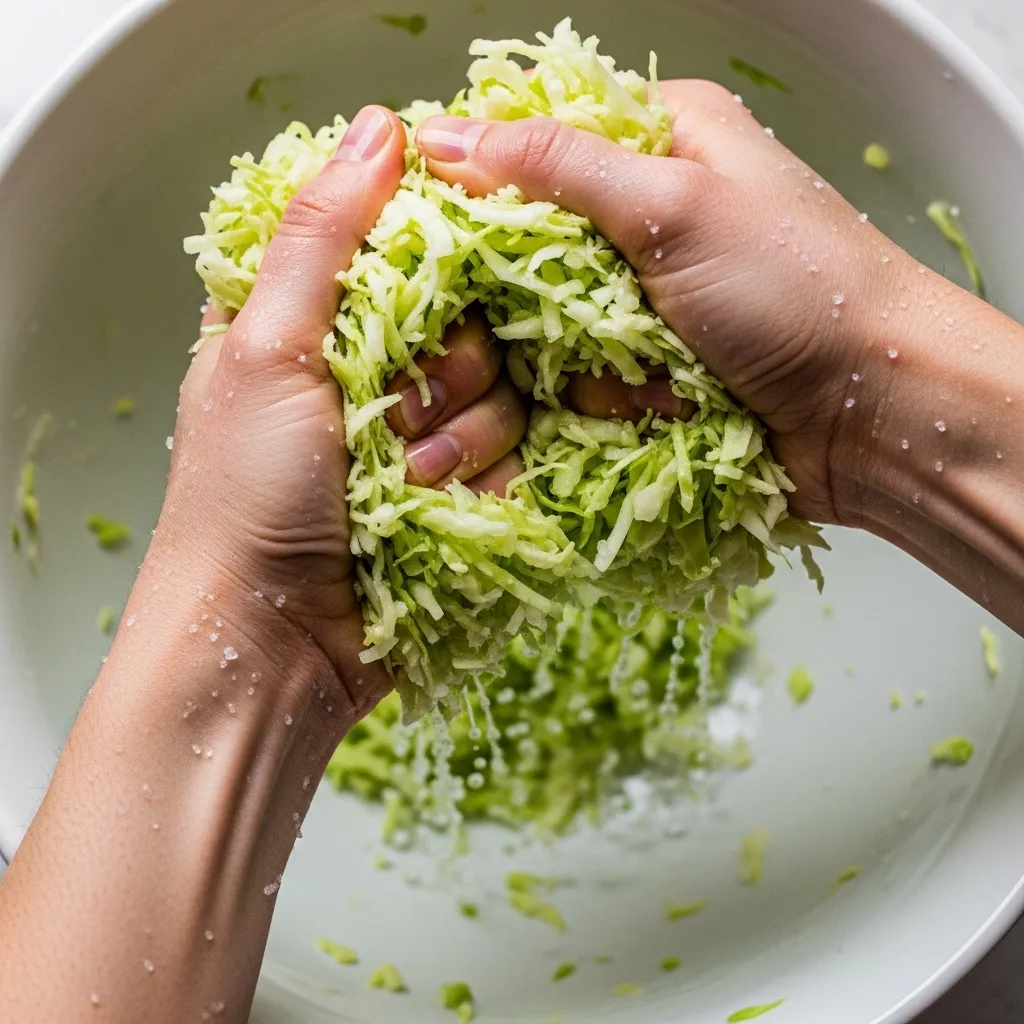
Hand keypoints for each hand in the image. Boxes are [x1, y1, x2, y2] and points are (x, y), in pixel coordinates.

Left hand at [0, 104, 528, 1023]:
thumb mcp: (265, 350)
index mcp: (315, 317)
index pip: (412, 243)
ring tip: (403, 483)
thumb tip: (381, 130)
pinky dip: (484, 482)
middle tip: (394, 417)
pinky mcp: (461, 488)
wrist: (272, 647)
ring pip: (507, 392)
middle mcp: (375, 367)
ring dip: (462, 440)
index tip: (437, 294)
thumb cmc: (245, 499)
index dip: (440, 259)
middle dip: (448, 374)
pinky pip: (519, 456)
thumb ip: (321, 240)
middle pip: (476, 319)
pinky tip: (438, 510)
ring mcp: (424, 431)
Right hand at [415, 81, 918, 523]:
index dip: (484, 186)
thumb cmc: (798, 292)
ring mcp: (646, 302)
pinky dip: (612, 399)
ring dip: (590, 361)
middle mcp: (649, 219)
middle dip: (546, 300)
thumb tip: (445, 137)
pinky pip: (583, 383)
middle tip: (594, 318)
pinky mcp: (648, 369)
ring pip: (548, 328)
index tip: (459, 233)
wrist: (875, 417)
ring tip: (661, 370)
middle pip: (530, 249)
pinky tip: (665, 403)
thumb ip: (557, 168)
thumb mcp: (675, 207)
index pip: (533, 144)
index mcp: (661, 144)